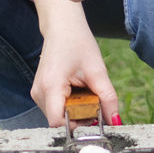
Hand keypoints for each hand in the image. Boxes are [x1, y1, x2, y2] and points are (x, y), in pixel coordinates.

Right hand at [29, 0, 119, 125]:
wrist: (61, 26)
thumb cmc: (77, 42)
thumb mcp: (97, 70)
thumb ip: (107, 98)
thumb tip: (116, 121)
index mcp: (51, 86)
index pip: (59, 123)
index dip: (78, 126)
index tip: (94, 119)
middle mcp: (39, 92)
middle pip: (60, 121)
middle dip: (80, 118)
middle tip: (95, 103)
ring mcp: (37, 93)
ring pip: (58, 117)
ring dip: (75, 112)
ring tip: (86, 92)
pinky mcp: (40, 92)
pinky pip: (56, 108)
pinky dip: (69, 105)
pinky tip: (77, 91)